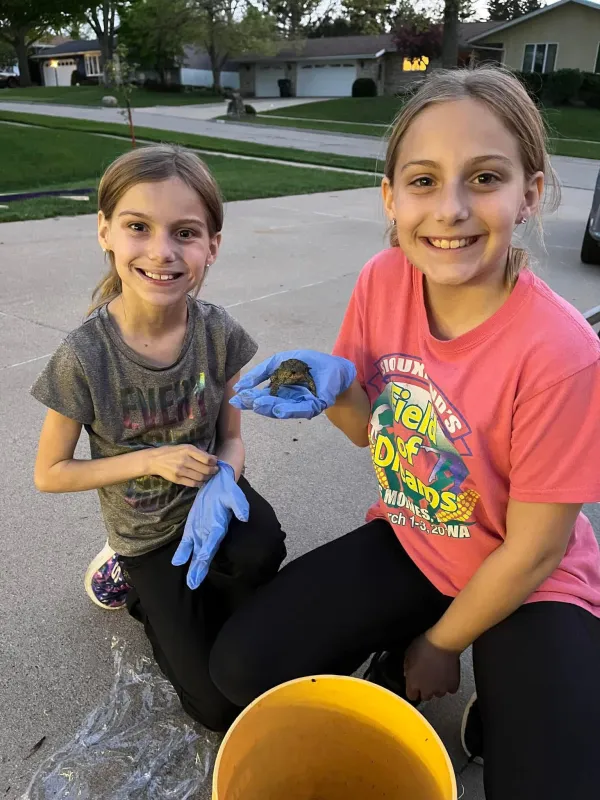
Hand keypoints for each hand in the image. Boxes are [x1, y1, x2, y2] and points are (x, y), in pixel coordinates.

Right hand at [148, 444, 217, 487]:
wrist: (155, 460)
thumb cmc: (172, 452)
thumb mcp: (185, 447)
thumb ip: (199, 452)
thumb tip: (214, 458)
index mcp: (188, 450)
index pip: (207, 458)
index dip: (214, 462)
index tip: (216, 463)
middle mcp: (185, 460)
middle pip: (205, 469)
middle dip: (213, 471)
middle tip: (215, 471)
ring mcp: (180, 471)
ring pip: (200, 477)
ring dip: (207, 478)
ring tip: (209, 476)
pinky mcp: (177, 479)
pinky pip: (193, 483)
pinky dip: (200, 483)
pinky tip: (201, 481)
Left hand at [171, 460, 248, 588]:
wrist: (218, 483)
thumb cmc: (227, 489)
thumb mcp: (234, 494)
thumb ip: (239, 505)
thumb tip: (244, 516)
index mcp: (218, 526)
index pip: (212, 542)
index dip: (207, 552)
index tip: (203, 561)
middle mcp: (210, 533)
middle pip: (204, 553)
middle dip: (200, 568)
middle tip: (194, 584)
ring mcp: (201, 531)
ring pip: (196, 552)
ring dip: (194, 566)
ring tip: (191, 582)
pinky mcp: (193, 527)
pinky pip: (187, 542)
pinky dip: (183, 552)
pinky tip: (178, 562)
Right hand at [230, 349, 355, 419]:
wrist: (332, 365)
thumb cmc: (306, 364)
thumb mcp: (278, 362)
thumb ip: (260, 373)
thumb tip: (240, 385)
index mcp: (278, 391)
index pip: (260, 397)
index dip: (248, 398)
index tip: (235, 398)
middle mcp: (287, 401)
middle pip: (269, 405)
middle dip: (256, 403)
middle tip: (243, 402)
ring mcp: (300, 405)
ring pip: (282, 409)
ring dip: (269, 407)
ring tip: (257, 404)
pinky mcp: (315, 406)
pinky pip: (302, 409)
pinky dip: (290, 410)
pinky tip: (279, 410)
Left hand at [403, 633, 460, 702]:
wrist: (443, 643)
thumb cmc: (424, 646)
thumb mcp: (409, 654)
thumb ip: (407, 667)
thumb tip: (408, 674)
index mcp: (413, 683)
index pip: (411, 696)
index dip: (413, 690)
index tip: (416, 685)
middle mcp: (426, 690)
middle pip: (425, 697)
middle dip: (426, 689)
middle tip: (428, 678)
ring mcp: (440, 689)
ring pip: (438, 694)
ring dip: (438, 687)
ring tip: (439, 675)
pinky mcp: (452, 686)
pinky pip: (450, 689)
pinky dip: (449, 684)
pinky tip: (448, 675)